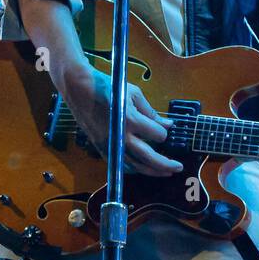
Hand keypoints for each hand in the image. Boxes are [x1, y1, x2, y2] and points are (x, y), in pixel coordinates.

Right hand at [57, 61, 178, 176]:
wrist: (80, 89)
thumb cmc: (109, 87)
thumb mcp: (134, 94)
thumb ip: (151, 112)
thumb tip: (168, 125)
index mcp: (131, 120)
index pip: (157, 135)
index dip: (163, 133)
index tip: (165, 128)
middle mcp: (121, 136)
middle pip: (149, 158)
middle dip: (166, 164)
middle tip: (178, 167)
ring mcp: (111, 144)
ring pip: (135, 166)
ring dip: (152, 171)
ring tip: (165, 172)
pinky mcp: (102, 148)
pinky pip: (120, 164)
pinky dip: (133, 169)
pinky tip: (143, 169)